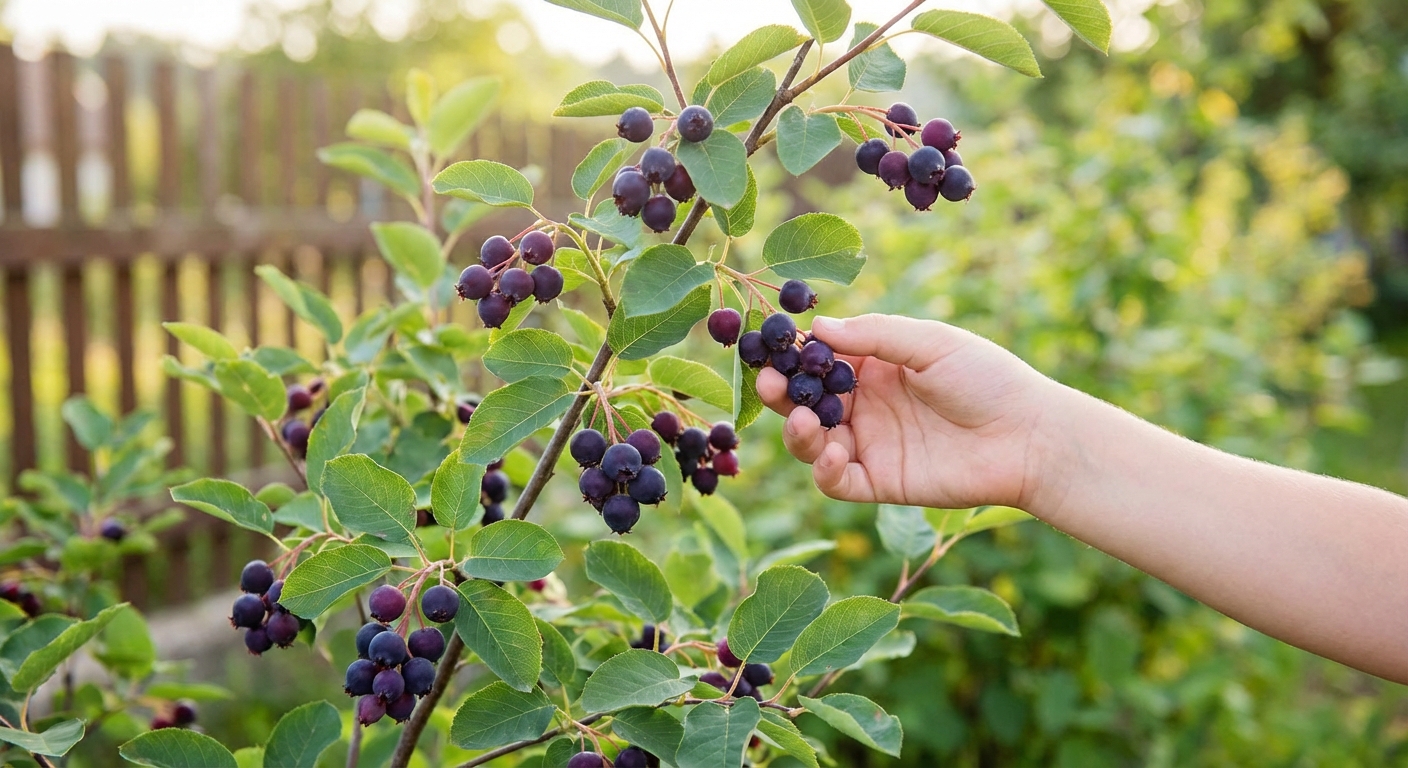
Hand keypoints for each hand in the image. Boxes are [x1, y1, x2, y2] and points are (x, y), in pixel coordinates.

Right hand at [756, 314, 1059, 509]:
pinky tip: (834, 456)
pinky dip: (826, 472)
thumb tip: (817, 327)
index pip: (819, 359)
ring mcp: (871, 445)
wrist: (1029, 436)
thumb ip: (875, 335)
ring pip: (813, 443)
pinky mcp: (881, 482)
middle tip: (768, 384)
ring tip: (807, 422)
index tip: (769, 347)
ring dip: (799, 432)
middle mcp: (865, 405)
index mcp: (875, 366)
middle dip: (781, 393)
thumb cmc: (987, 379)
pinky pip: (838, 482)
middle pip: (805, 401)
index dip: (791, 355)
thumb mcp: (930, 343)